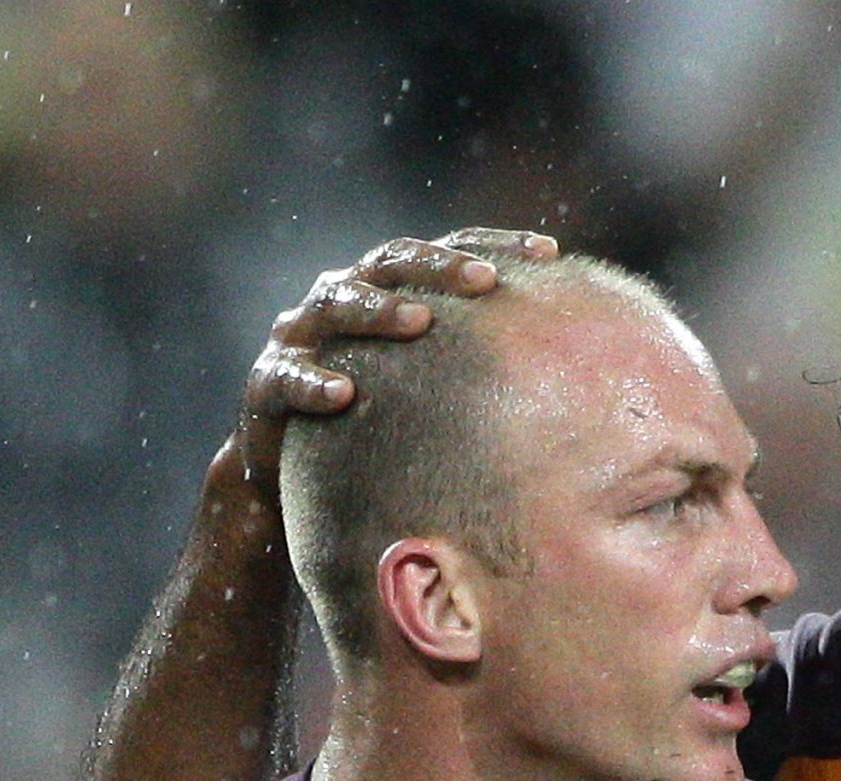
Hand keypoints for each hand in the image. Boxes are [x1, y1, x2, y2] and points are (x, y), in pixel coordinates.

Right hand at [231, 228, 559, 482]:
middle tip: (486, 282)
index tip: (549, 252)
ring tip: (418, 321)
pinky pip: (289, 377)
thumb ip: (479, 374)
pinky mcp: (268, 383)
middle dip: (440, 267)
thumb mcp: (432, 394)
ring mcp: (301, 336)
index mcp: (387, 290)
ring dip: (379, 310)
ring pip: (337, 304)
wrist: (293, 476)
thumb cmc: (380, 426)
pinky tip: (345, 394)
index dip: (495, 244)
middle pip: (391, 262)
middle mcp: (343, 297)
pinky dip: (314, 382)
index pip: (446, 252)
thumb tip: (572, 379)